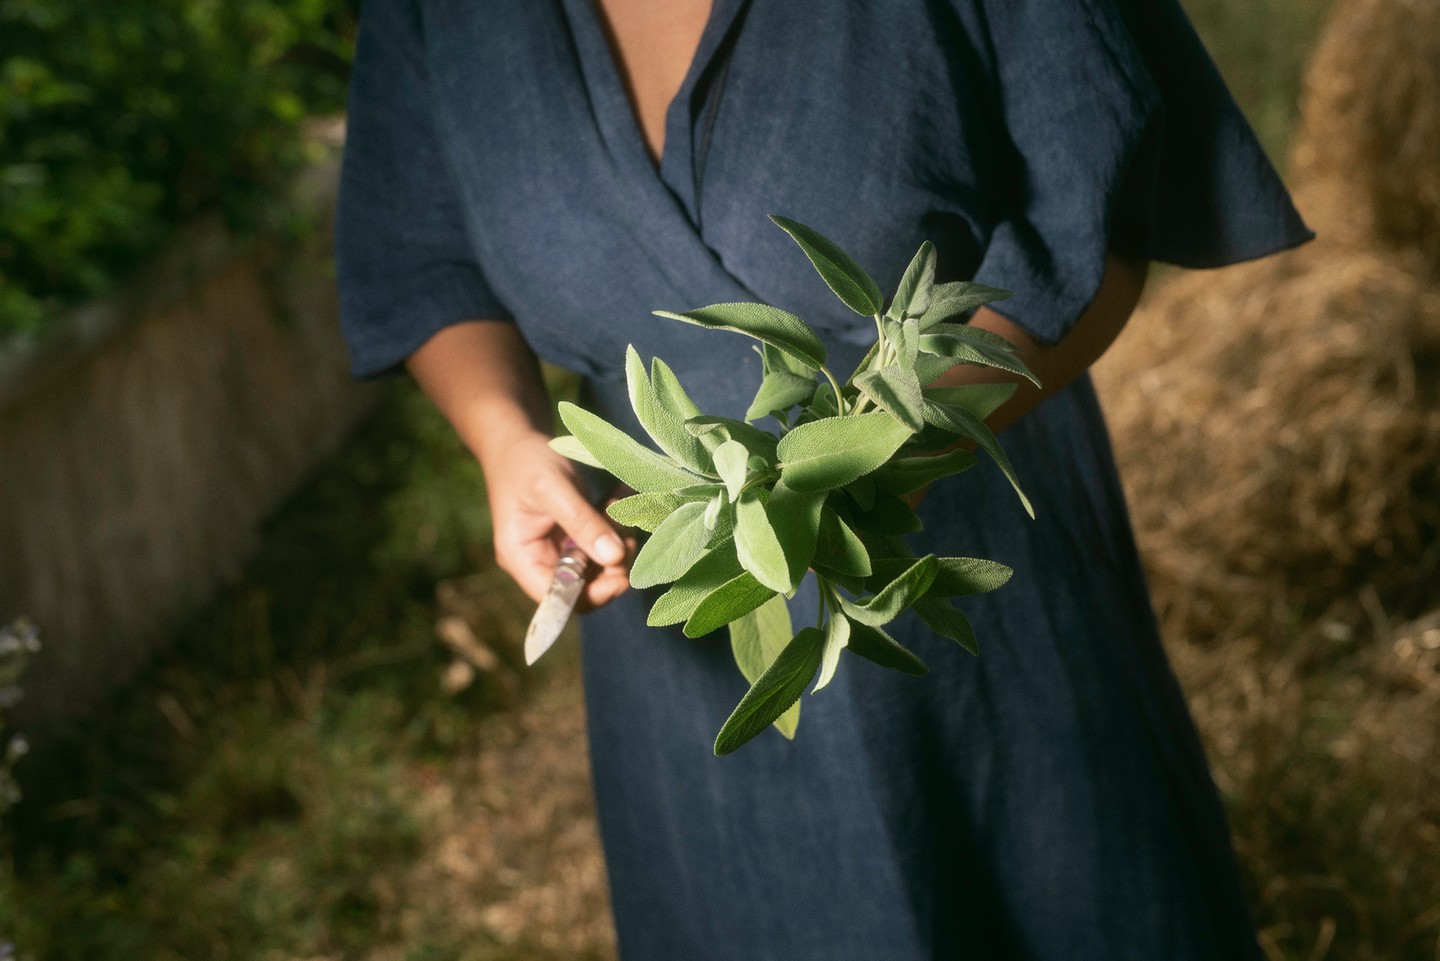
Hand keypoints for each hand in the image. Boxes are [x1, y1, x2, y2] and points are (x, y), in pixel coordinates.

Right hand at [484, 431, 634, 611]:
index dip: (592, 594)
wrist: (518, 440)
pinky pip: (604, 545)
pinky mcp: (575, 538)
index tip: (621, 572)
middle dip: (612, 564)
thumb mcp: (553, 488)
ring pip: (600, 567)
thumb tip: (614, 557)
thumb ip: (582, 522)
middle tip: (627, 531)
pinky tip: (620, 497)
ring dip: (619, 540)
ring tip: (619, 504)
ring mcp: (559, 551)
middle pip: (585, 587)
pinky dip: (617, 525)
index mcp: (522, 558)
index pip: (558, 599)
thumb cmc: (526, 461)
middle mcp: (540, 562)